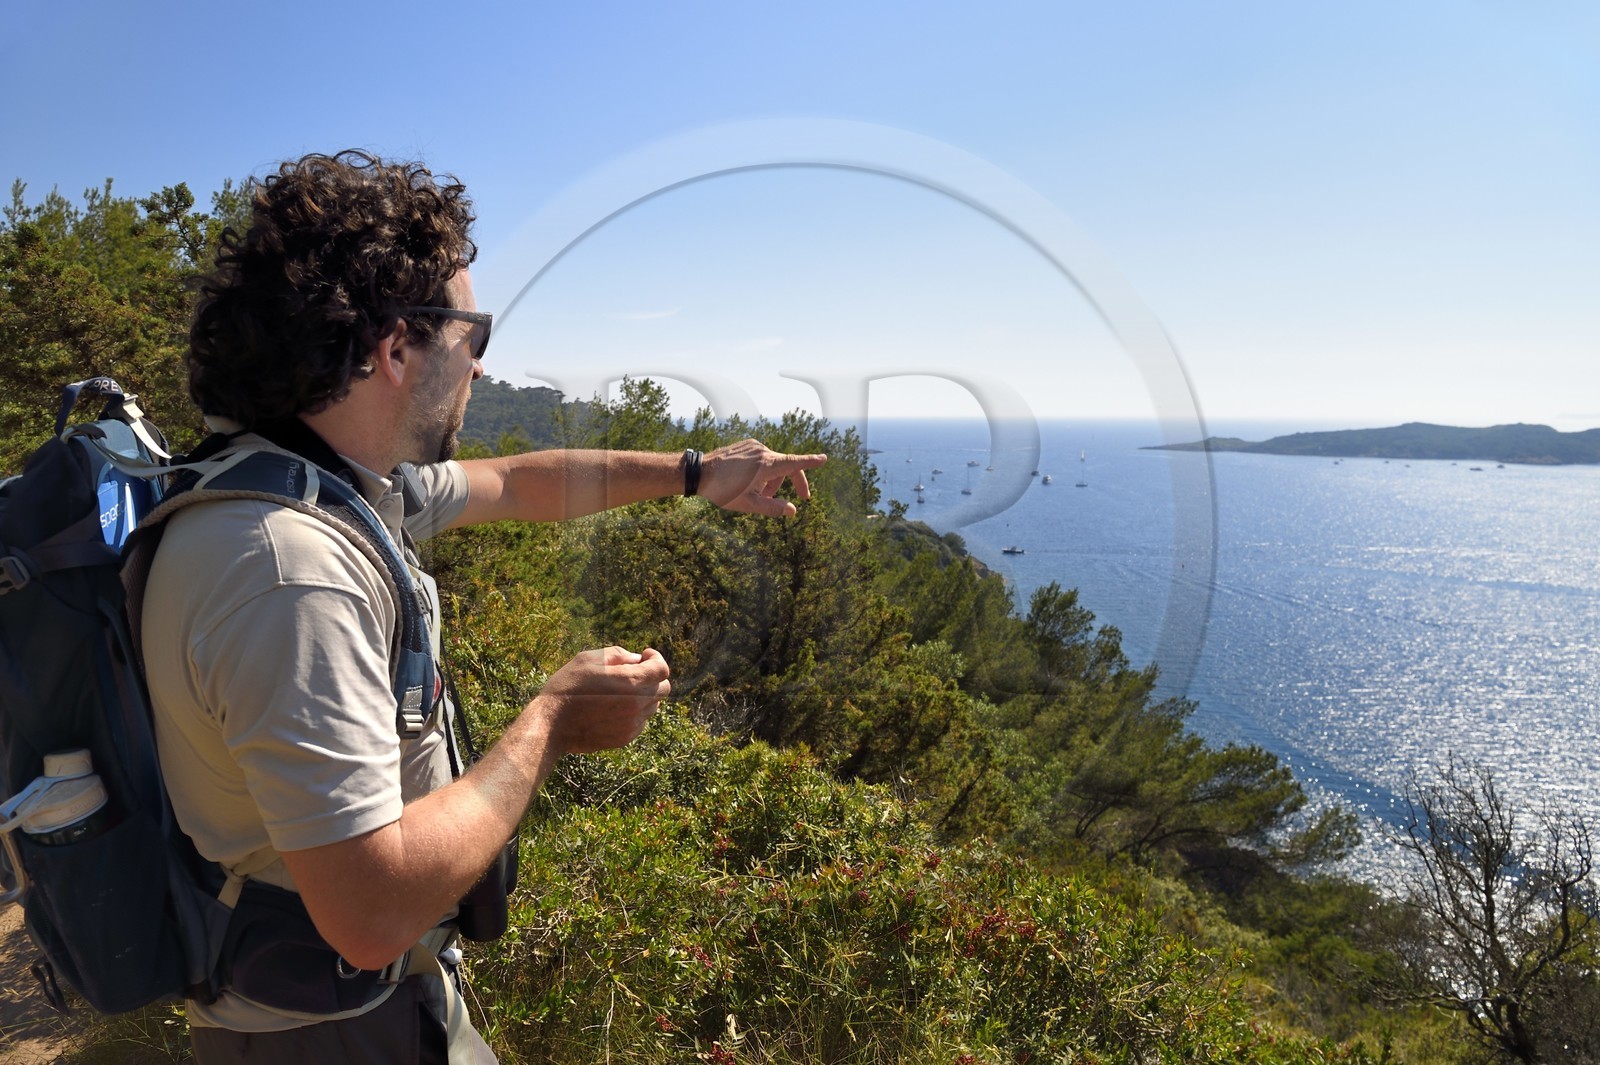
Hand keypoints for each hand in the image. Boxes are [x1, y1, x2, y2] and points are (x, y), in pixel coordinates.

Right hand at [534, 646, 670, 755]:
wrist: (550, 725)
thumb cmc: (567, 687)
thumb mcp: (588, 659)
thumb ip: (617, 655)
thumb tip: (636, 659)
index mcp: (631, 682)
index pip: (662, 669)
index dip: (656, 659)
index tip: (644, 656)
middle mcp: (637, 704)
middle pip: (663, 689)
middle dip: (652, 678)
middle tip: (632, 674)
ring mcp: (632, 724)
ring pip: (652, 707)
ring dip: (643, 697)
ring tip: (617, 693)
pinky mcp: (624, 738)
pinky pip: (640, 723)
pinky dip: (633, 714)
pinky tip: (611, 710)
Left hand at [698, 439, 827, 517]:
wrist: (699, 472)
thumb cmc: (723, 491)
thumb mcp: (748, 504)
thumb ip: (772, 508)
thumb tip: (792, 511)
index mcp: (766, 465)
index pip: (795, 463)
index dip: (811, 461)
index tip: (824, 458)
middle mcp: (762, 451)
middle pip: (787, 466)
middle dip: (795, 482)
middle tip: (802, 498)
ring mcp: (753, 446)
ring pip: (773, 464)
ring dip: (774, 480)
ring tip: (762, 495)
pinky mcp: (746, 445)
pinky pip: (762, 458)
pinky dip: (764, 471)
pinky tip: (750, 482)